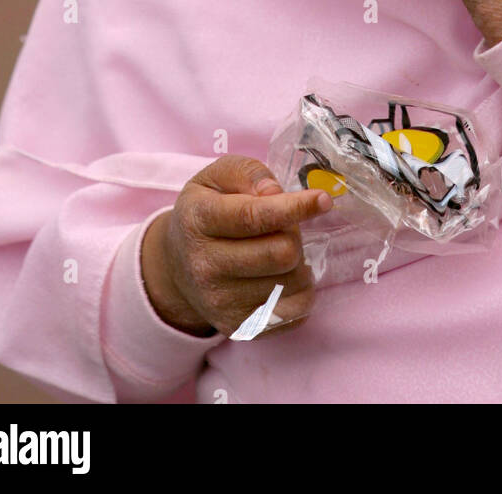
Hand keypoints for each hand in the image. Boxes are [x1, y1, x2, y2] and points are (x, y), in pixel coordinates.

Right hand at [140, 155, 332, 338]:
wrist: (178, 266)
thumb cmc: (207, 210)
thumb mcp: (218, 177)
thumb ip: (249, 173)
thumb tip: (275, 192)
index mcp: (199, 220)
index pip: (253, 217)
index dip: (294, 208)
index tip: (323, 199)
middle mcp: (205, 265)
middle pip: (281, 252)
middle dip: (294, 233)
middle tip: (283, 227)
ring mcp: (220, 302)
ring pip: (293, 281)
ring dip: (298, 261)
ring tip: (277, 251)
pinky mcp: (239, 328)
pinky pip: (295, 311)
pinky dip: (300, 290)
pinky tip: (282, 276)